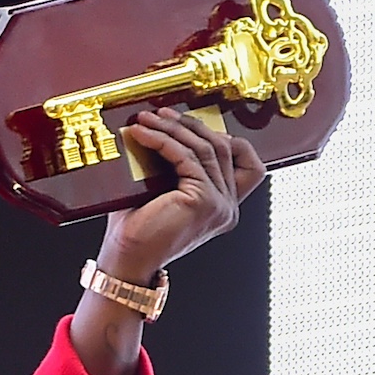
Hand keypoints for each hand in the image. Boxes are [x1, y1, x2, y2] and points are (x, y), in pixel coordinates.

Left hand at [95, 108, 266, 282]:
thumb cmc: (137, 230)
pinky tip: (142, 133)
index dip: (223, 137)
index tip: (188, 125)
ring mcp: (220, 205)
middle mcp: (228, 207)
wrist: (126, 260)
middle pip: (224, 147)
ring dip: (173, 128)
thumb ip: (176, 165)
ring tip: (147, 119)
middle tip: (162, 114)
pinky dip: (162, 140)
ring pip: (207, 148)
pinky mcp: (204, 201)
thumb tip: (167, 127)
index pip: (247, 164)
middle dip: (190, 125)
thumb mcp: (164, 190)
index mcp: (223, 207)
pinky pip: (187, 157)